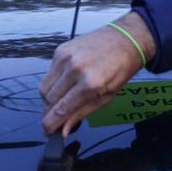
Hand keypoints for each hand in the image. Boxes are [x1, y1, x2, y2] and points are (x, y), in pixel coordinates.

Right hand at [40, 12, 156, 136]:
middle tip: (55, 118)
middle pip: (48, 99)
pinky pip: (49, 73)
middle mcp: (75, 69)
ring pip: (44, 87)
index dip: (50, 124)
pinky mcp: (60, 49)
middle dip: (49, 112)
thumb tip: (64, 129)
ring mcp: (66, 57)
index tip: (47, 132)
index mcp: (90, 83)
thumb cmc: (121, 68)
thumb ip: (82, 112)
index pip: (61, 109)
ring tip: (61, 101)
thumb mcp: (108, 95)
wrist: (126, 38)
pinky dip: (53, 82)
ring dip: (49, 98)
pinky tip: (66, 82)